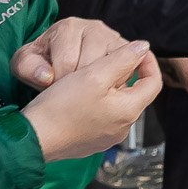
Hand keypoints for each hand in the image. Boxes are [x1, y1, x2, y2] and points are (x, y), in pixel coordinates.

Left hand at [10, 17, 137, 88]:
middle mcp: (93, 27)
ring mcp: (112, 37)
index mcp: (68, 27)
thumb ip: (29, 68)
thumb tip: (46, 76)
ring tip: (85, 91)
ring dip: (99, 84)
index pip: (68, 62)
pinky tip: (102, 89)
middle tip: (71, 92)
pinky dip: (115, 83)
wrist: (56, 59)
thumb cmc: (41, 62)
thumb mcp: (25, 65)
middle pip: (92, 64)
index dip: (61, 83)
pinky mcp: (125, 50)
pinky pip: (128, 69)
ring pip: (112, 67)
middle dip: (81, 84)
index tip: (55, 89)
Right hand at [21, 40, 160, 160]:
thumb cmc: (61, 108)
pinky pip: (101, 116)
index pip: (154, 82)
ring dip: (107, 87)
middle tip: (104, 61)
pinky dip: (95, 101)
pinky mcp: (90, 141)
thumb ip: (122, 59)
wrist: (33, 138)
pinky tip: (78, 95)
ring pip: (116, 104)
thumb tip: (143, 47)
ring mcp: (106, 137)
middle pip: (134, 93)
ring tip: (88, 75)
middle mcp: (121, 128)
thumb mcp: (94, 75)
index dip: (148, 62)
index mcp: (128, 111)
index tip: (136, 50)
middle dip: (123, 74)